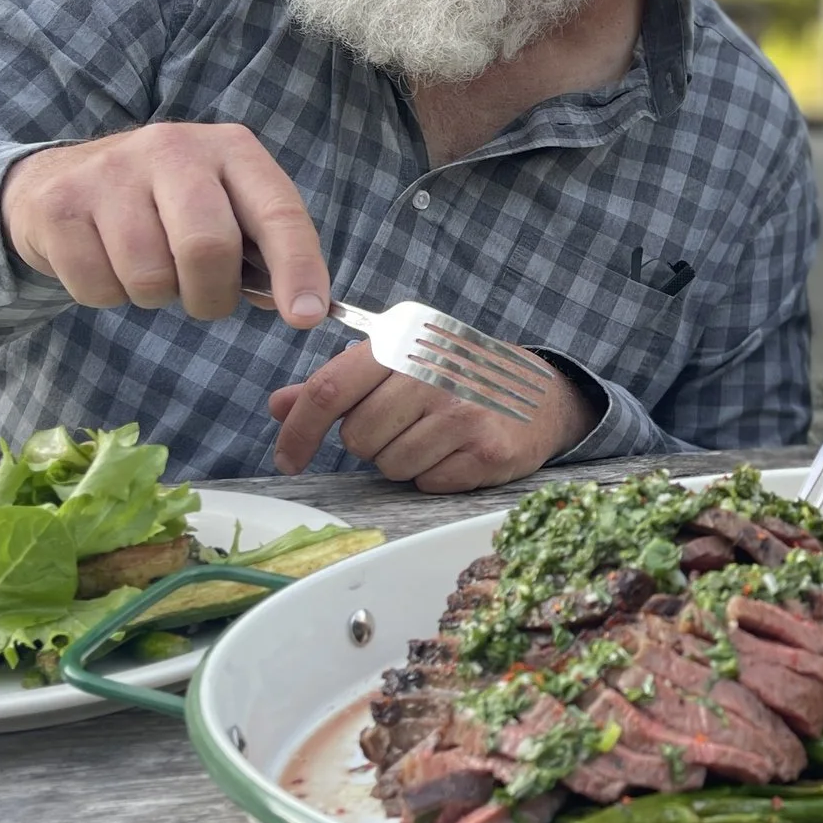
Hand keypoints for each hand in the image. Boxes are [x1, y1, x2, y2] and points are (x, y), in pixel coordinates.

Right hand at [0, 123, 328, 328]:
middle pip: (207, 246)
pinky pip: (98, 287)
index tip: (305, 317)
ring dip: (154, 296)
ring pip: (149, 276)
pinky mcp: (60, 204)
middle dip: (211, 296)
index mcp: (230, 149)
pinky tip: (105, 263)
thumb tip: (303, 307)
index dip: (297, 268)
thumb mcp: (224, 208)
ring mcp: (110, 171)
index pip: (277, 212)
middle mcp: (172, 147)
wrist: (62, 176)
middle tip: (202, 297)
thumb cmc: (165, 206)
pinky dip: (107, 295)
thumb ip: (264, 251)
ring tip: (148, 269)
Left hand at [267, 345, 597, 490]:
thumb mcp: (400, 361)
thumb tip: (278, 406)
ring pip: (390, 465)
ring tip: (433, 436)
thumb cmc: (459, 373)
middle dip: (369, 442)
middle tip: (402, 425)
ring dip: (402, 460)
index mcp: (407, 341)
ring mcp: (464, 413)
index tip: (287, 458)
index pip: (330, 390)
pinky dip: (433, 474)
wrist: (544, 391)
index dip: (298, 430)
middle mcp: (434, 371)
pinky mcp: (487, 451)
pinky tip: (455, 451)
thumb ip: (338, 382)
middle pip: (358, 437)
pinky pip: (427, 482)